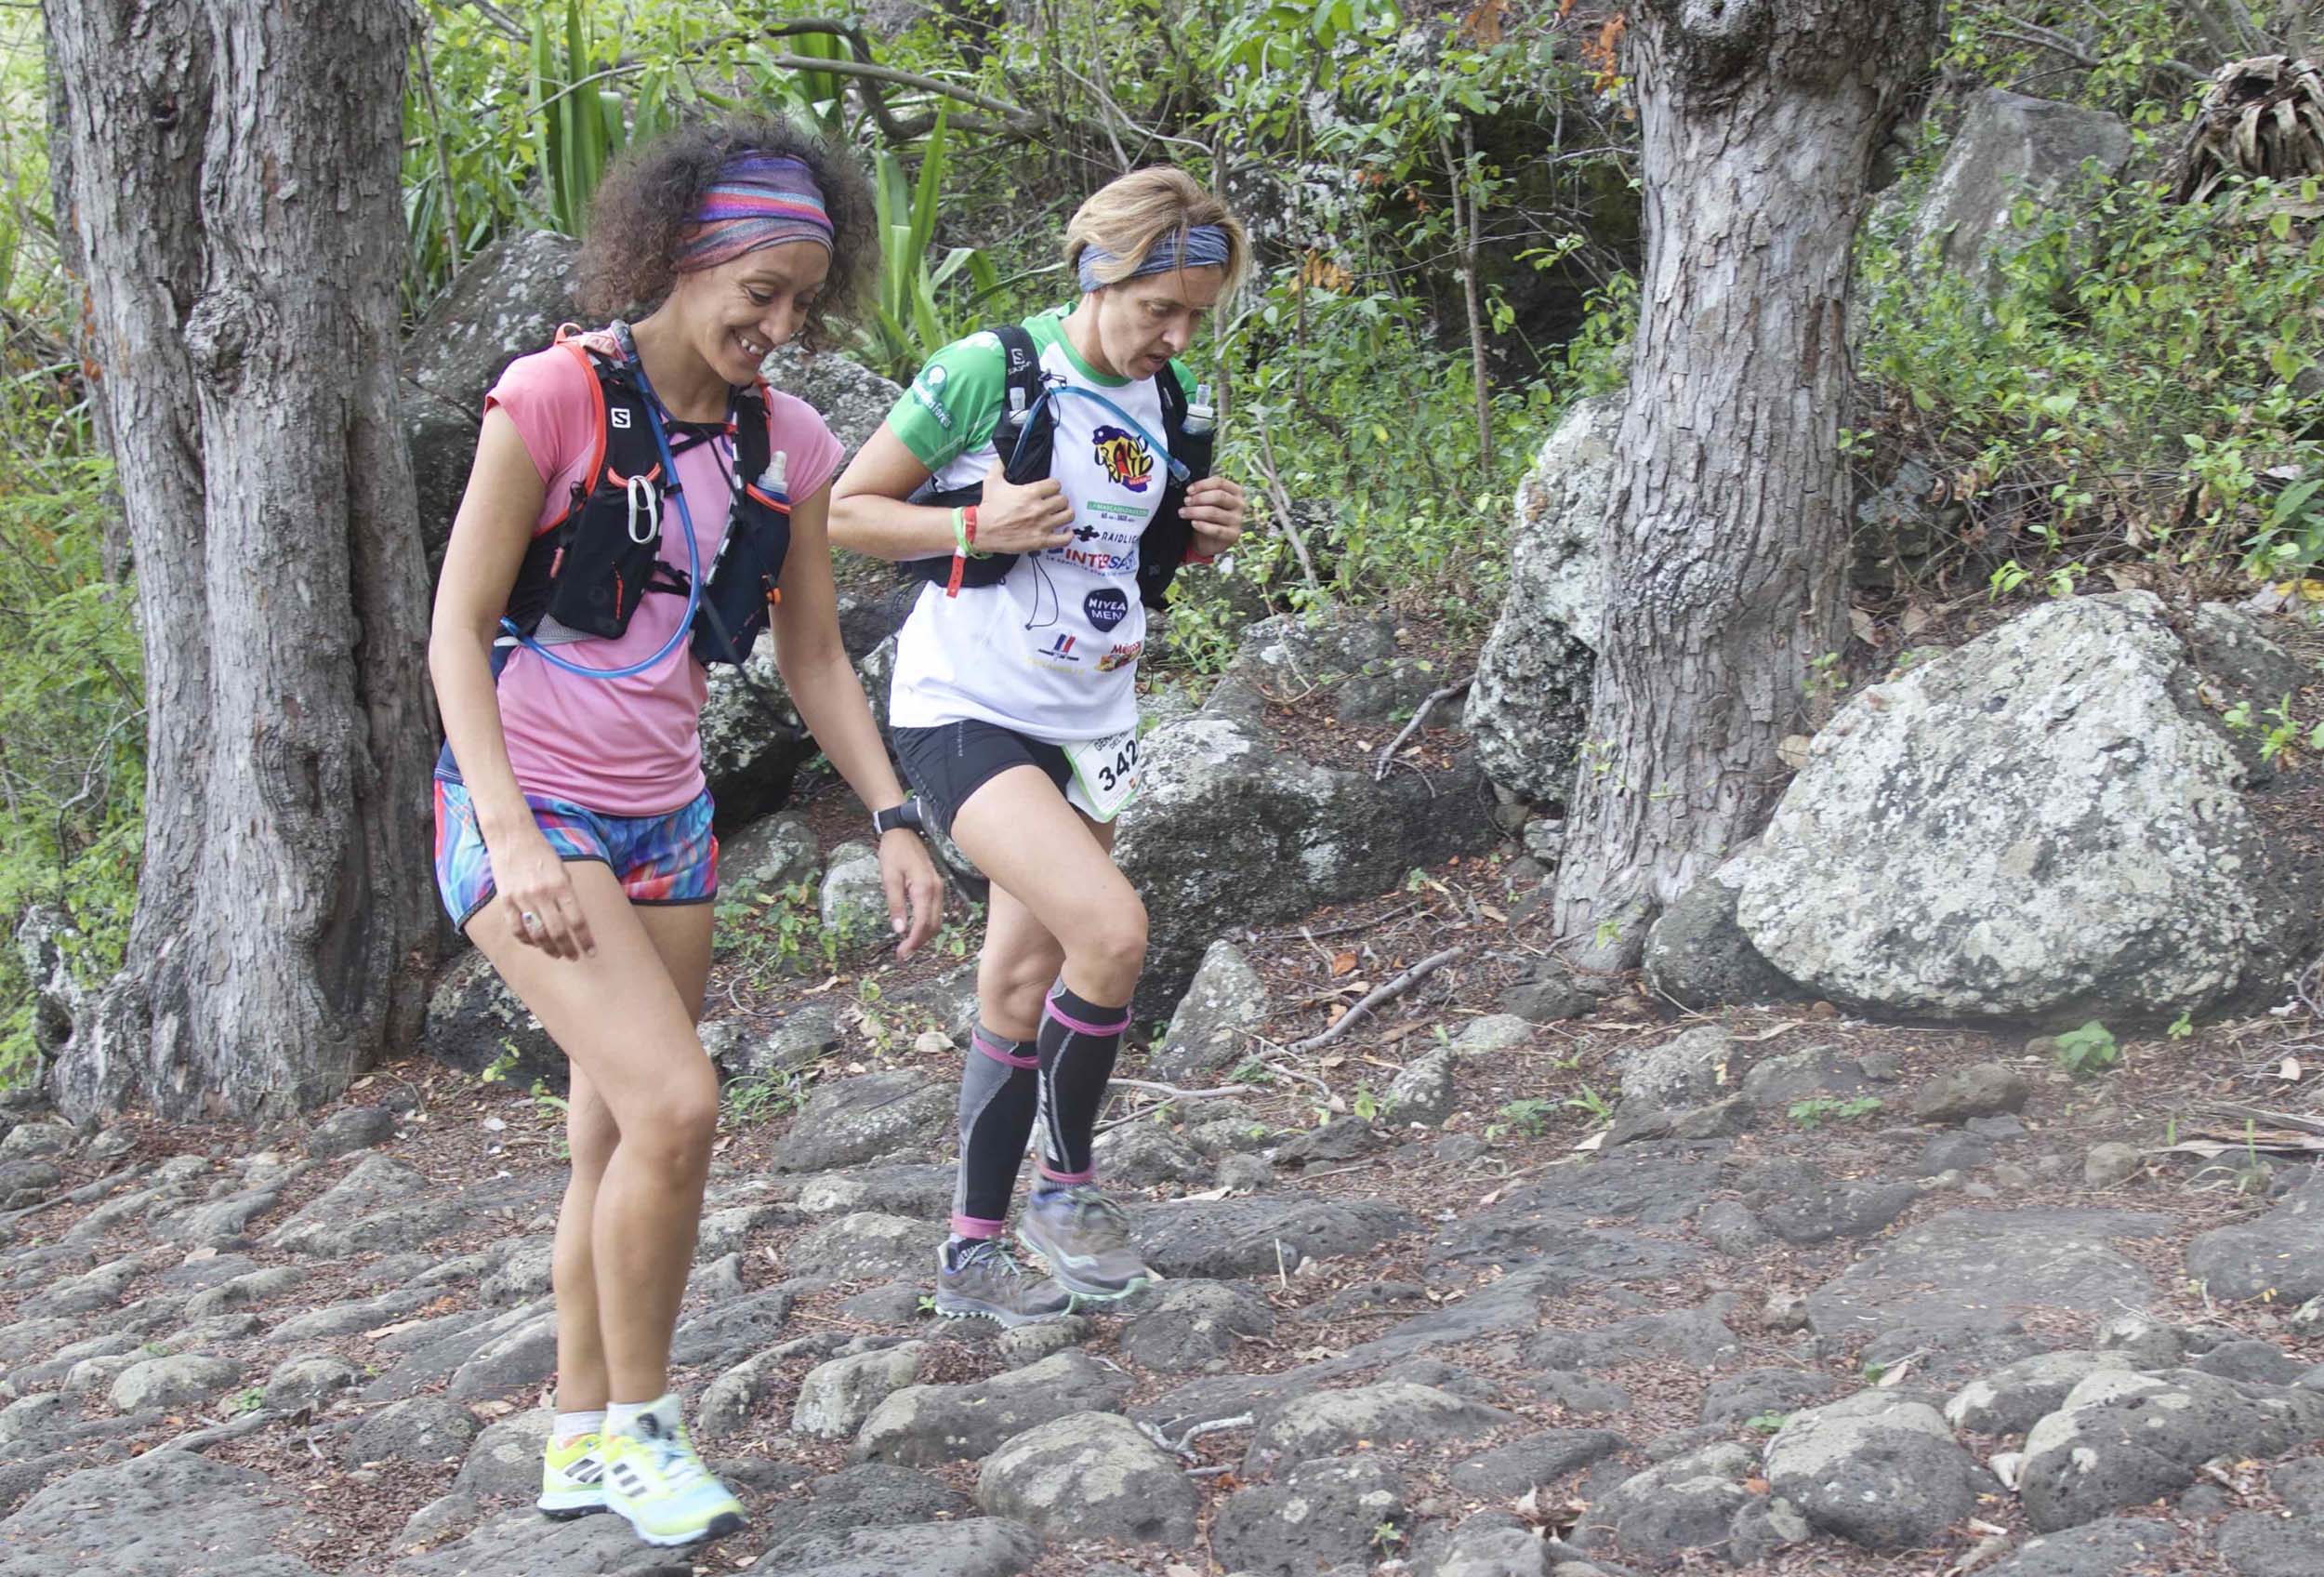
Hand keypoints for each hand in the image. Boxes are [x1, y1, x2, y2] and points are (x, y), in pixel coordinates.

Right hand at [489, 827, 594, 959]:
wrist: (512, 837)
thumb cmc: (542, 852)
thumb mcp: (563, 870)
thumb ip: (567, 894)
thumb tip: (574, 920)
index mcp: (561, 885)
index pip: (577, 921)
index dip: (585, 940)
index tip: (592, 952)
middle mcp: (542, 894)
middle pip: (558, 932)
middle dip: (569, 949)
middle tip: (575, 957)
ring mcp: (522, 898)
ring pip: (537, 934)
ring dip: (549, 949)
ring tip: (557, 954)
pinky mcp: (506, 901)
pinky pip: (516, 928)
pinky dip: (526, 940)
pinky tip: (535, 943)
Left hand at [878, 828, 945, 958]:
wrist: (902, 831)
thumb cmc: (894, 852)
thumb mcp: (889, 878)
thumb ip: (895, 904)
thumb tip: (899, 930)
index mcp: (924, 888)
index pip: (923, 924)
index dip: (913, 942)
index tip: (901, 954)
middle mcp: (936, 890)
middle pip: (933, 925)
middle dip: (919, 942)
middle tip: (902, 954)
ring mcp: (938, 888)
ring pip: (937, 920)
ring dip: (924, 935)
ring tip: (908, 945)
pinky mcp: (936, 886)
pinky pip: (936, 911)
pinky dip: (927, 924)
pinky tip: (915, 929)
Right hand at [972, 459, 1073, 553]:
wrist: (981, 530)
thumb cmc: (988, 506)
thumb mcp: (992, 480)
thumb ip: (1001, 465)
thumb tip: (1005, 455)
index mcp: (1031, 492)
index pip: (1056, 484)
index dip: (1053, 486)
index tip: (1048, 490)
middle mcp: (1039, 508)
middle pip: (1063, 500)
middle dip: (1058, 500)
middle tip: (1052, 503)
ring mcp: (1042, 526)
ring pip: (1068, 516)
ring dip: (1065, 513)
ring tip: (1059, 514)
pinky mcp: (1041, 541)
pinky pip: (1065, 538)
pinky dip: (1068, 534)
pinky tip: (1065, 530)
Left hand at [1184, 475, 1246, 557]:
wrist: (1210, 541)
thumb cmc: (1209, 517)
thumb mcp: (1208, 502)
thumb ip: (1203, 493)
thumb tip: (1190, 491)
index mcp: (1235, 491)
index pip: (1220, 482)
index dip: (1202, 485)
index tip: (1189, 490)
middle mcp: (1239, 504)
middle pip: (1219, 496)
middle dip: (1199, 498)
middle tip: (1186, 501)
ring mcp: (1237, 520)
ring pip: (1214, 512)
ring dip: (1195, 511)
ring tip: (1183, 513)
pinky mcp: (1233, 535)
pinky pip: (1216, 529)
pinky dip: (1202, 526)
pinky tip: (1193, 523)